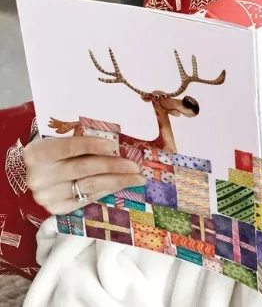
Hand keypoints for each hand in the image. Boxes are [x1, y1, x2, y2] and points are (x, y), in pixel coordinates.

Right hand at [24, 136, 146, 214]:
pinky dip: (106, 190)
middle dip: (114, 166)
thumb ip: (81, 140)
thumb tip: (115, 143)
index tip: (113, 145)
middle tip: (136, 166)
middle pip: (83, 169)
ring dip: (117, 181)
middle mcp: (39, 177)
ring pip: (89, 186)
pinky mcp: (56, 209)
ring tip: (137, 178)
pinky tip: (120, 185)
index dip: (92, 145)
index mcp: (38, 154)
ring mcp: (47, 196)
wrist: (38, 172)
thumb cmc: (55, 149)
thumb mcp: (61, 140)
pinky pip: (87, 199)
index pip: (69, 147)